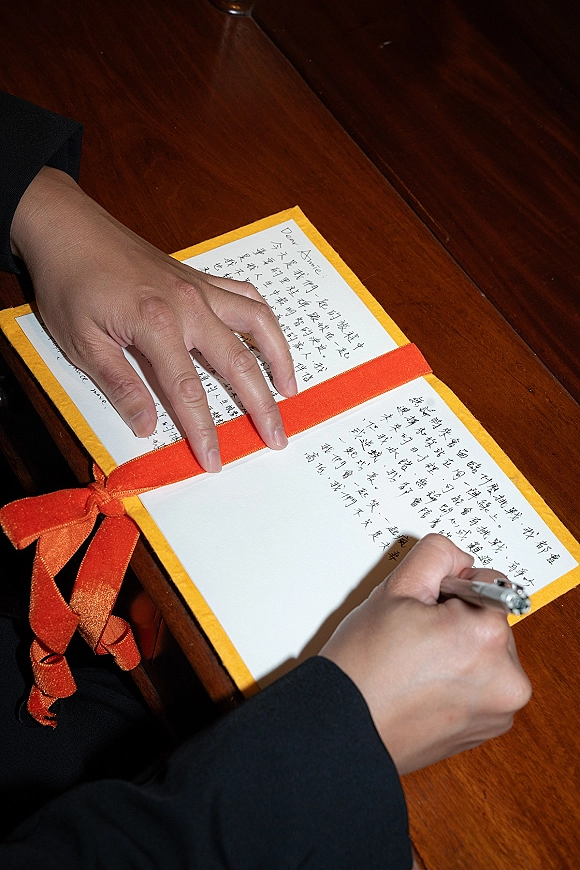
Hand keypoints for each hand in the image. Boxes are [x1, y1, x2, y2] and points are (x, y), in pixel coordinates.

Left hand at [10, 167, 296, 471]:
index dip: (204, 431)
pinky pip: (245, 295)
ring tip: (289, 391)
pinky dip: (263, 320)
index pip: (189, 392)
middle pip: (239, 362)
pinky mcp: (199, 277)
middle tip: (277, 437)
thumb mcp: (82, 342)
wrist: (69, 227)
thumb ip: (119, 385)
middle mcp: (189, 305)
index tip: (214, 460)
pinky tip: (268, 340)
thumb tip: (147, 425)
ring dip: (279, 358)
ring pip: (257, 323)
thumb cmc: (69, 283)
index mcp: (157, 324)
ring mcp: (199, 288)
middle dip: (261, 406)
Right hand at [320, 534, 531, 774]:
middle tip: (413, 642)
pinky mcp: (489, 729)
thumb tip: (461, 559)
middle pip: (489, 621)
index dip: (448, 593)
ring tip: (416, 668)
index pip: (487, 586)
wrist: (344, 728)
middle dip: (457, 623)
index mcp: (487, 637)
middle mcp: (507, 678)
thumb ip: (436, 556)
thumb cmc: (363, 666)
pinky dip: (460, 682)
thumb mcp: (394, 590)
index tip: (421, 615)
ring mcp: (500, 710)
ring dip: (461, 653)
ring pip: (486, 654)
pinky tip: (424, 689)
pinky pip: (483, 686)